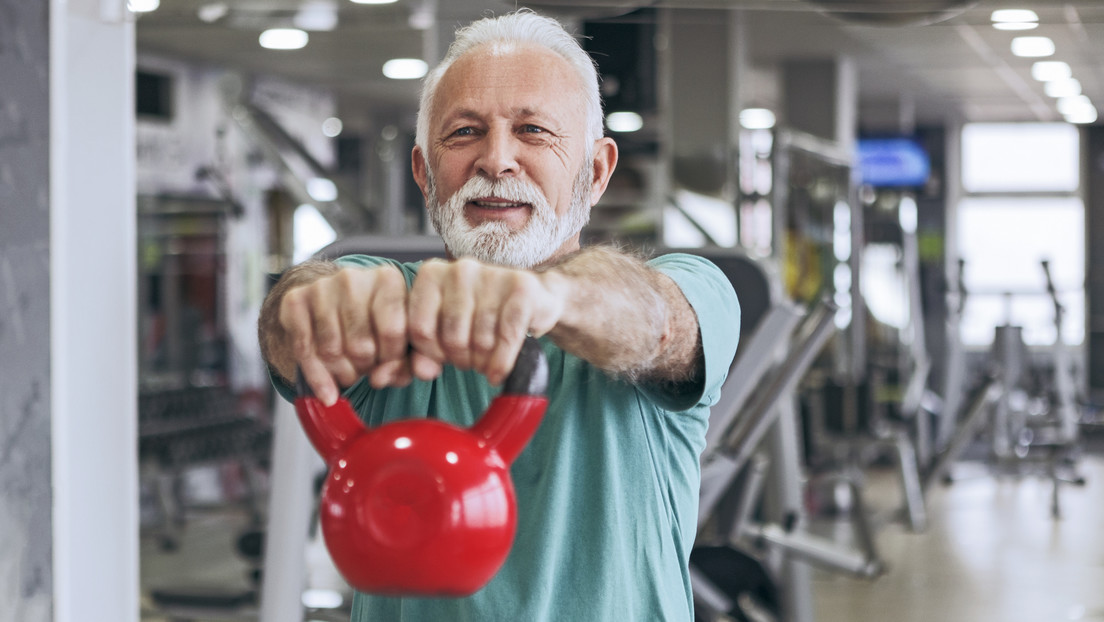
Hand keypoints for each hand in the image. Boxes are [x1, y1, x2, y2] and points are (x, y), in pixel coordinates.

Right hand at [278, 264, 410, 404]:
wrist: (336, 302)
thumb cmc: (377, 324)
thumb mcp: (401, 340)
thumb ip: (404, 364)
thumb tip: (380, 379)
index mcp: (388, 280)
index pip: (392, 332)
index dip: (391, 358)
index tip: (388, 362)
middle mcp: (353, 278)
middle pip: (360, 346)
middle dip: (365, 368)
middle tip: (366, 367)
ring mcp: (321, 287)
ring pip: (330, 351)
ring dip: (342, 373)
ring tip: (350, 370)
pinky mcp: (294, 299)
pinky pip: (303, 351)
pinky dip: (316, 377)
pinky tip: (326, 386)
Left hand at [405, 258, 564, 385]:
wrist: (533, 300)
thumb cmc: (480, 316)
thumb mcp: (445, 331)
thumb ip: (425, 352)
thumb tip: (423, 372)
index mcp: (432, 274)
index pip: (420, 328)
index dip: (432, 354)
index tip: (444, 358)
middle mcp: (461, 269)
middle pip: (452, 337)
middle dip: (461, 360)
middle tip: (470, 361)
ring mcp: (492, 275)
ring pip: (480, 341)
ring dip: (483, 362)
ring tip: (486, 360)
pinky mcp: (522, 289)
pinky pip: (507, 338)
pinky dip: (502, 362)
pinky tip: (499, 371)